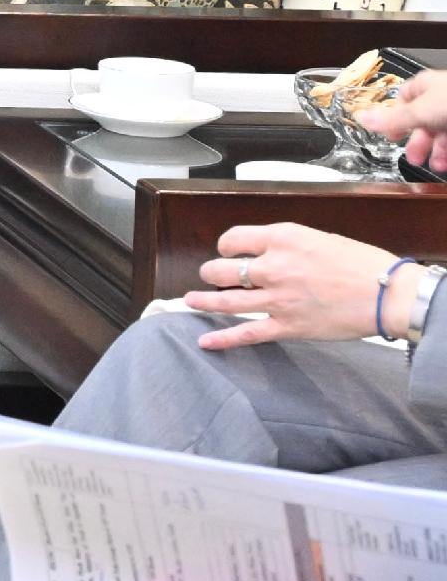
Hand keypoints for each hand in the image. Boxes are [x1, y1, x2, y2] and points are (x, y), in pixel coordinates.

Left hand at [188, 222, 408, 348]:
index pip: (233, 238)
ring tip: (191, 299)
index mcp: (281, 239)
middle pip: (222, 269)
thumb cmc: (361, 263)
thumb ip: (286, 244)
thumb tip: (266, 252)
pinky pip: (246, 333)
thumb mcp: (317, 237)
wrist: (388, 294)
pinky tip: (205, 342)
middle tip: (211, 275)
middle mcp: (273, 266)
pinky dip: (222, 339)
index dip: (226, 245)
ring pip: (226, 300)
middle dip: (212, 272)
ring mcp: (277, 299)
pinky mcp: (287, 326)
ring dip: (204, 300)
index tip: (229, 251)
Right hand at [358, 69, 446, 169]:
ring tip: (437, 166)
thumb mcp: (420, 112)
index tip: (390, 135)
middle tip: (414, 159)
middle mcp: (442, 97)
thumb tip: (360, 117)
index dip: (396, 117)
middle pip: (424, 119)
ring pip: (443, 132)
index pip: (404, 98)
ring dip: (437, 151)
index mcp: (426, 86)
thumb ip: (392, 118)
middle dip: (418, 141)